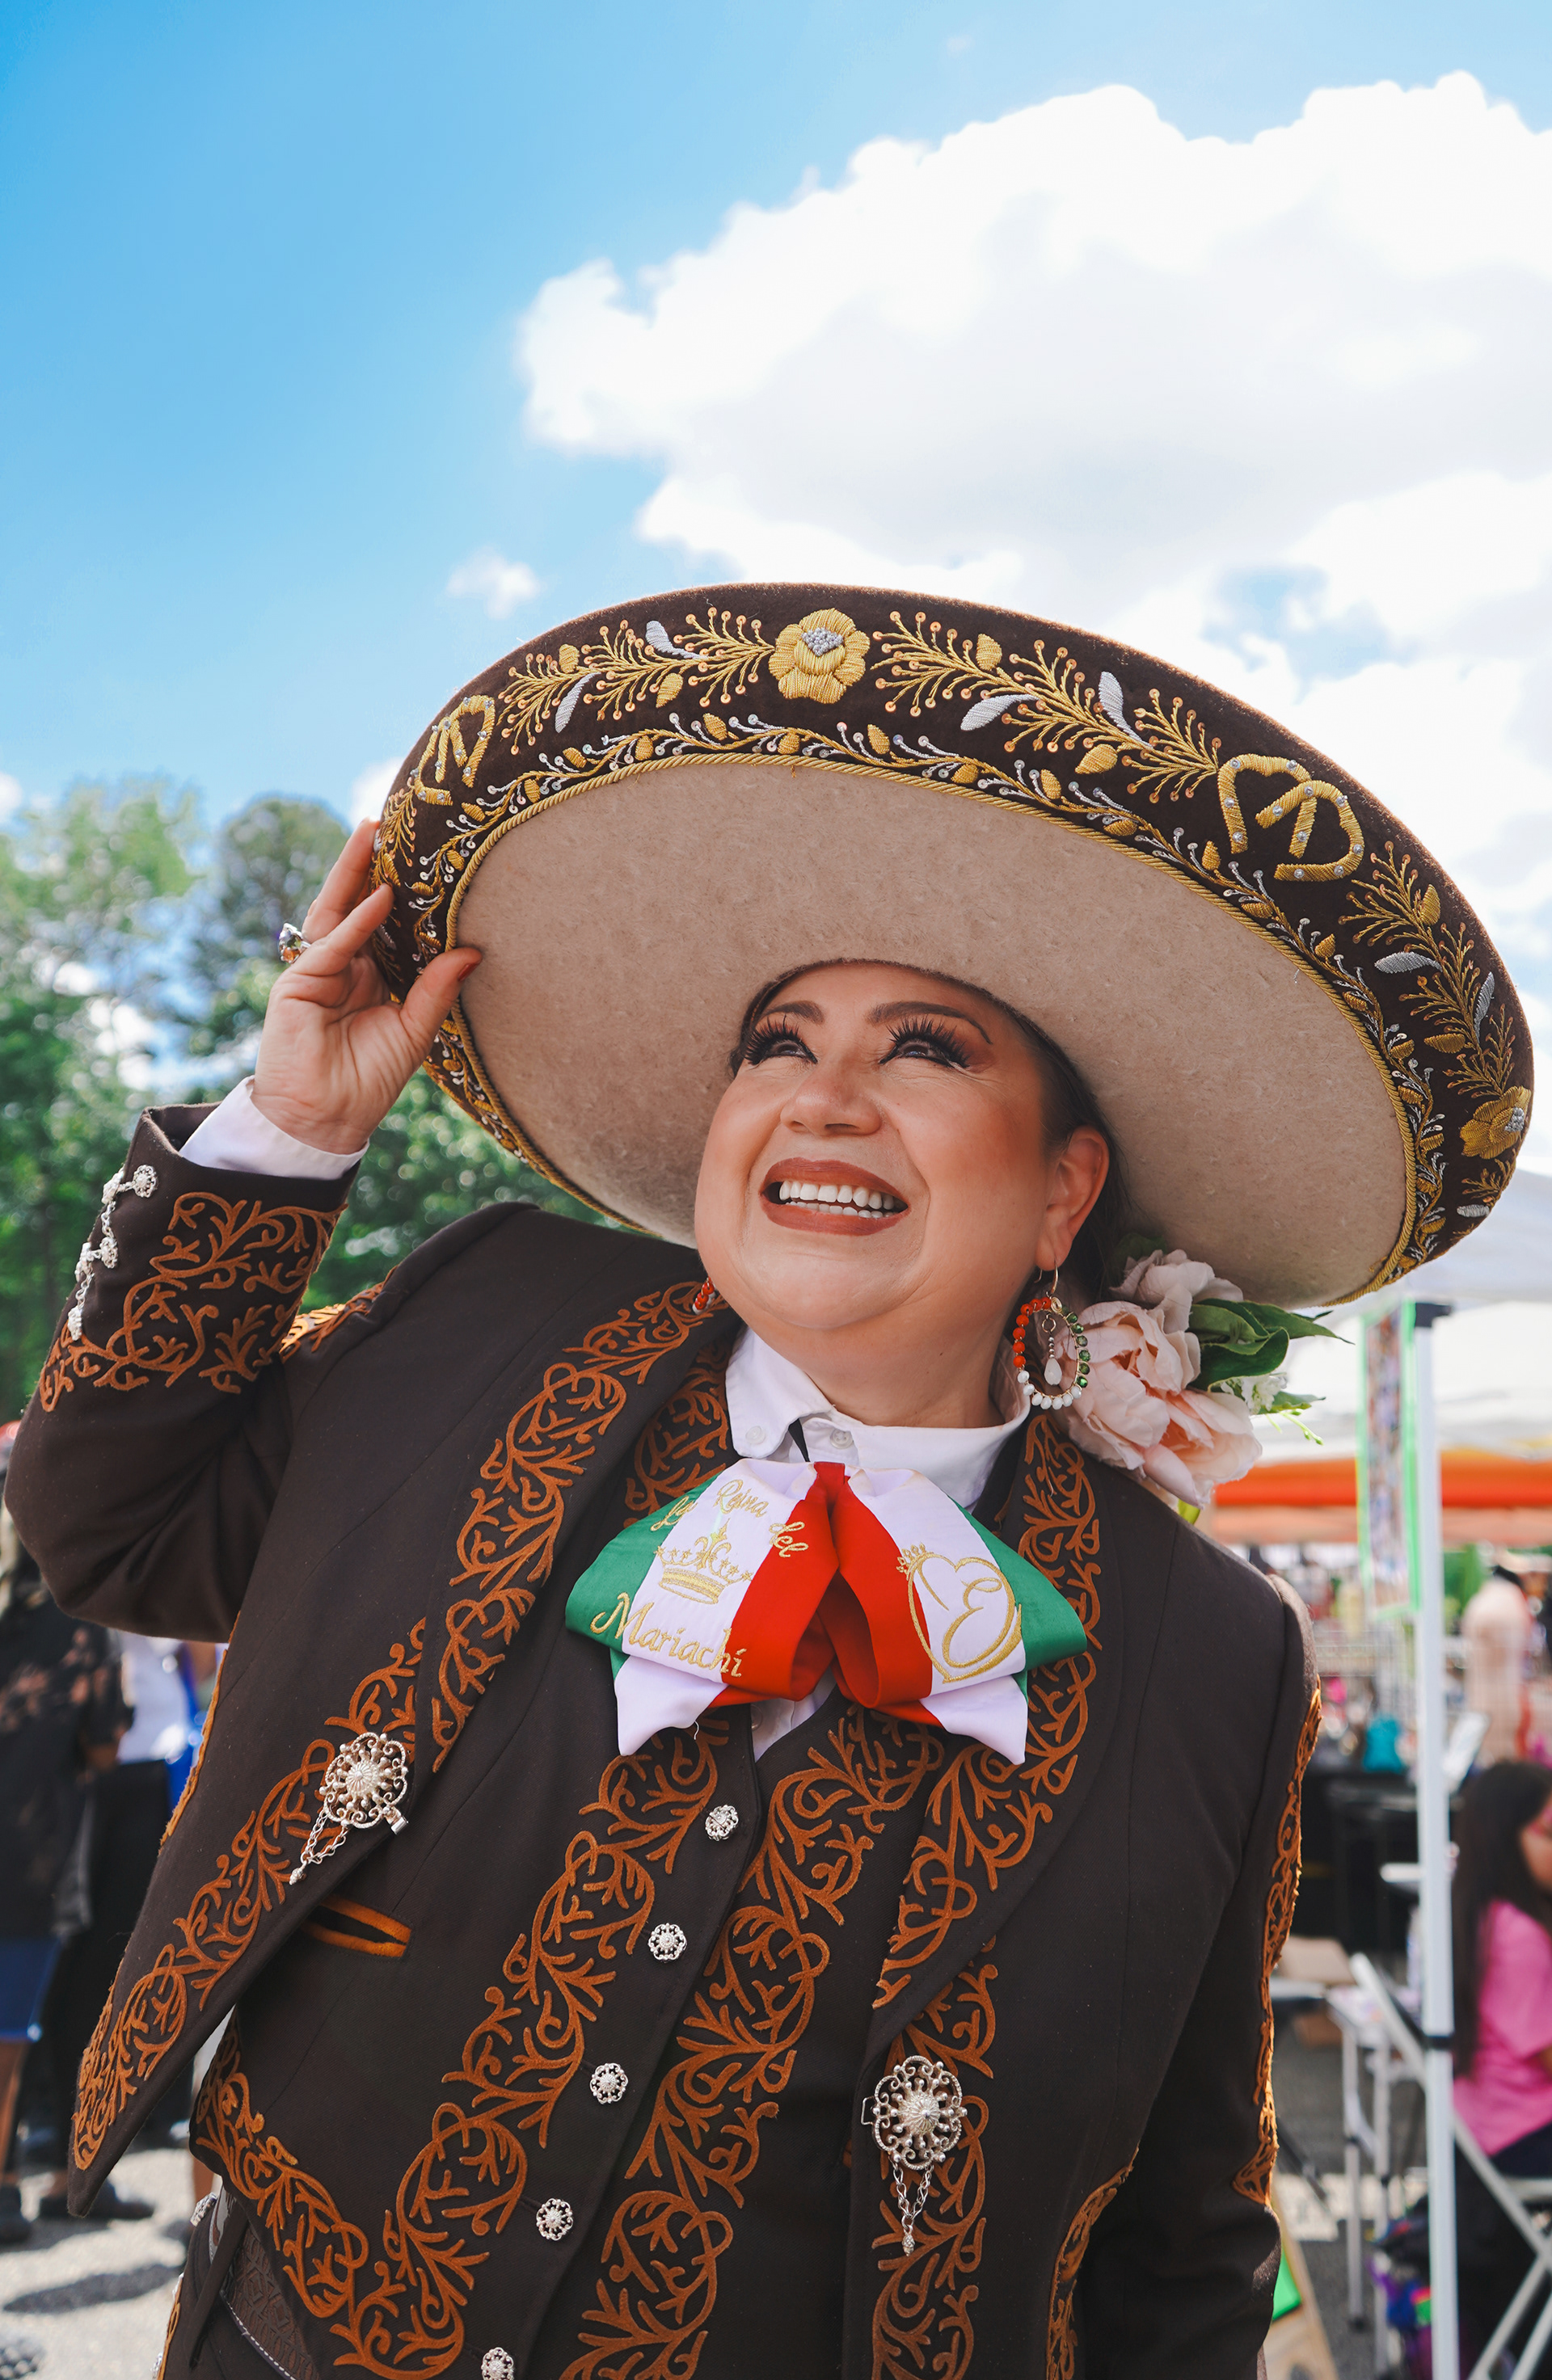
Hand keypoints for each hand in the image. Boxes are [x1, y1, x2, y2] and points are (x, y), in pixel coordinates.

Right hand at [251, 819, 479, 1153]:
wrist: (327, 1120)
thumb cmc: (368, 1082)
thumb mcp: (414, 1031)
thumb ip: (437, 990)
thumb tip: (474, 950)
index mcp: (365, 978)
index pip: (381, 923)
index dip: (396, 890)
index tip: (420, 856)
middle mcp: (340, 968)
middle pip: (354, 904)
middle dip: (367, 864)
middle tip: (387, 821)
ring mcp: (315, 972)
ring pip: (335, 912)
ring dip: (352, 871)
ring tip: (372, 831)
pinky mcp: (297, 985)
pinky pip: (332, 945)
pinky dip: (356, 921)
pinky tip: (380, 897)